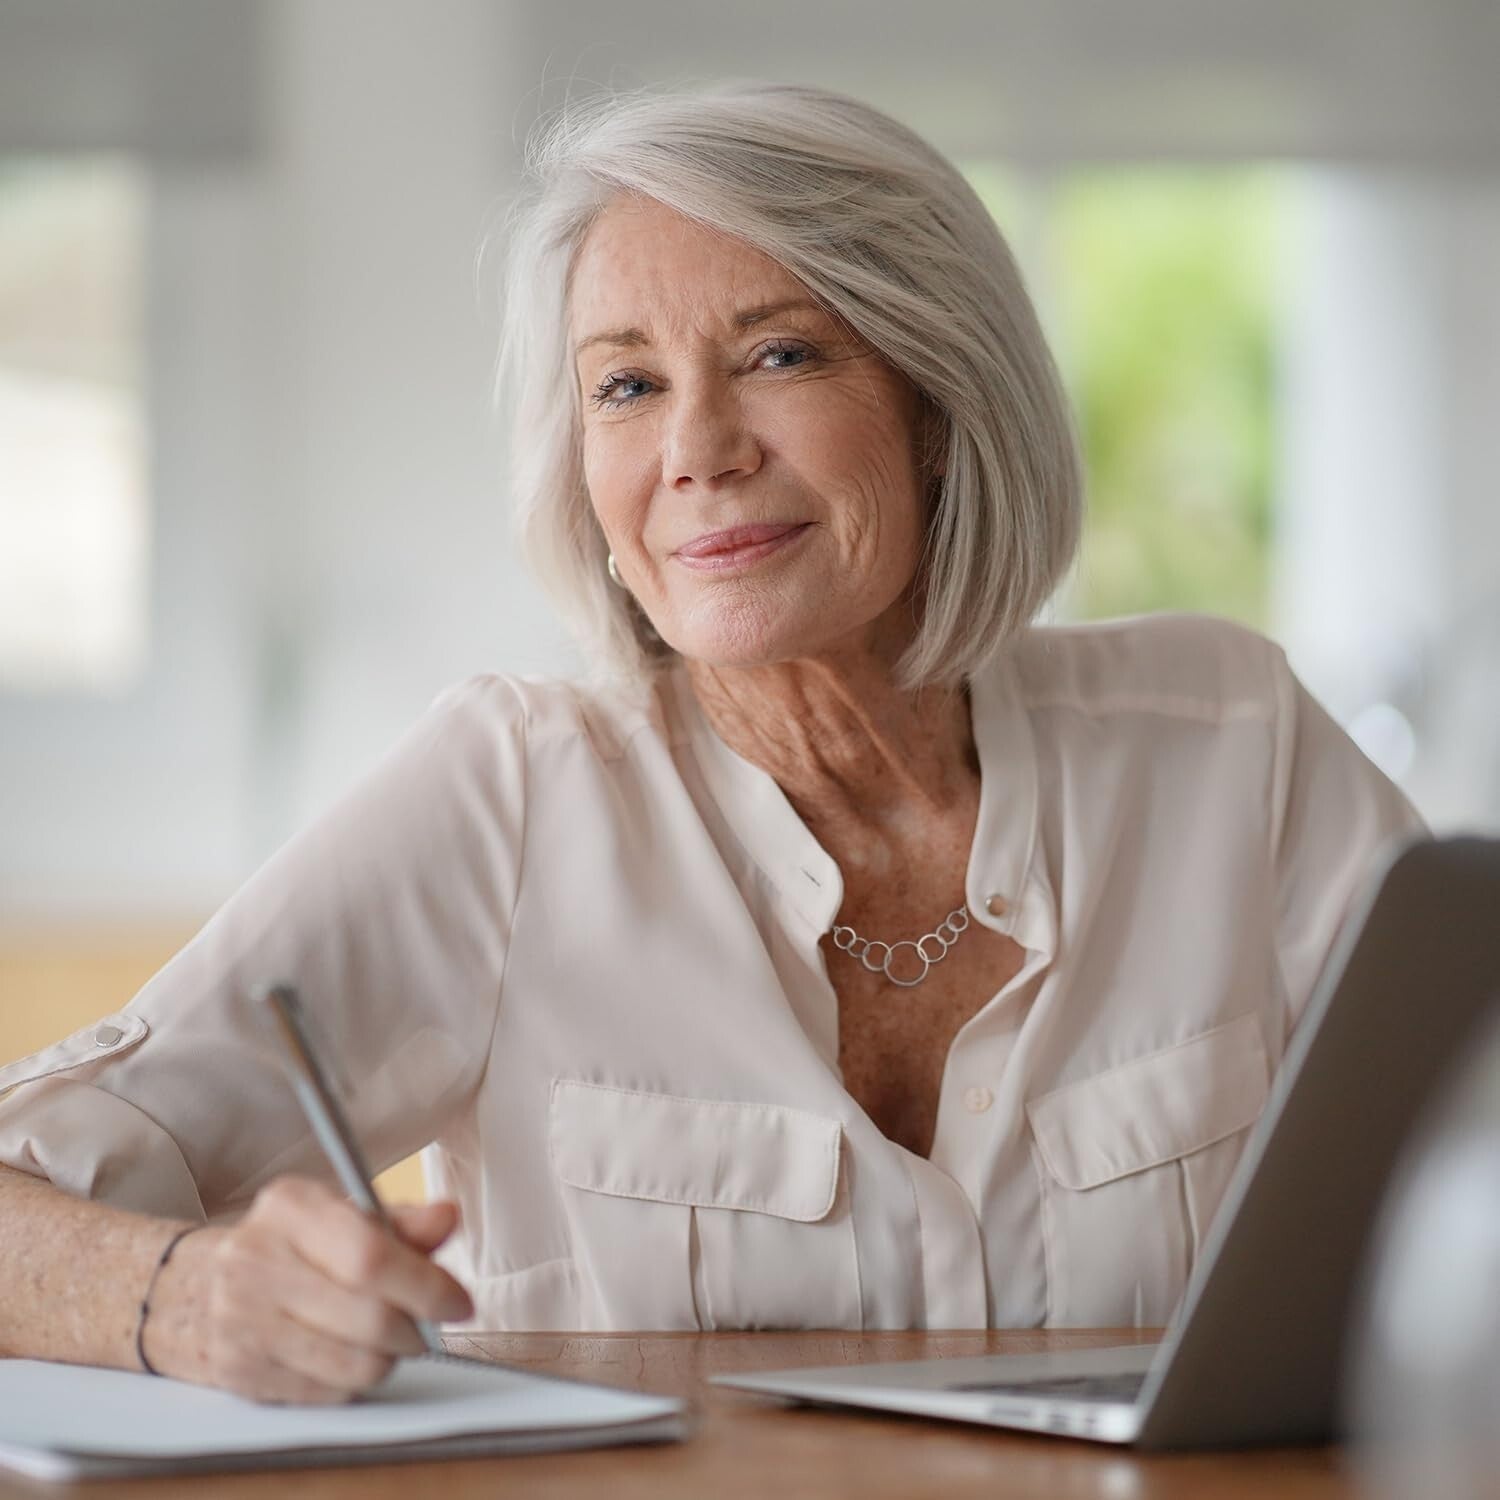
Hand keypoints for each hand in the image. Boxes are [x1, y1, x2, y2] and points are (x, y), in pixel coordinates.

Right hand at [142, 1175, 473, 1402]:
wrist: (195, 1288)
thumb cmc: (288, 1247)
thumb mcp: (340, 1215)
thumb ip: (400, 1222)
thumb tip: (447, 1217)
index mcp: (290, 1208)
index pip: (370, 1255)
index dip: (426, 1285)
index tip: (459, 1302)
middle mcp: (256, 1260)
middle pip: (368, 1316)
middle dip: (415, 1328)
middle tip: (427, 1326)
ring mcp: (241, 1320)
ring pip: (353, 1363)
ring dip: (389, 1358)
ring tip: (389, 1339)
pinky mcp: (240, 1371)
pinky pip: (327, 1393)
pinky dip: (354, 1380)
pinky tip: (348, 1354)